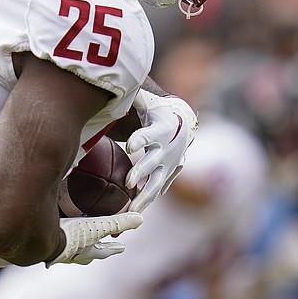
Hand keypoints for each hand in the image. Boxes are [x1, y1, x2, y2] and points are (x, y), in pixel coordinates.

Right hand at [49, 212, 143, 264]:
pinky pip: (52, 239)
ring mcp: (57, 251)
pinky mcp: (44, 243)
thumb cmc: (71, 236)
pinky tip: (48, 227)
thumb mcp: (98, 227)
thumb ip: (118, 222)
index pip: (105, 251)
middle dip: (93, 250)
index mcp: (87, 251)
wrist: (41, 240)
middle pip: (87, 254)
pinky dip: (53, 235)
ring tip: (72, 238)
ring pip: (69, 249)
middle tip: (97, 248)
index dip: (113, 248)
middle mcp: (73, 254)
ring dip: (73, 245)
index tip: (123, 247)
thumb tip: (141, 218)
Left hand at [125, 90, 197, 212]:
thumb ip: (133, 96)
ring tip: (132, 209)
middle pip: (153, 161)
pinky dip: (146, 200)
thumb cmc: (156, 109)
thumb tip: (115, 84)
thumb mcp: (148, 100)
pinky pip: (157, 189)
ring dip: (145, 195)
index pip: (150, 133)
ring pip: (157, 182)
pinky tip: (133, 214)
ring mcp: (169, 163)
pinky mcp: (168, 173)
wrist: (182, 122)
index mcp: (161, 128)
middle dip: (142, 171)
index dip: (141, 139)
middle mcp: (166, 147)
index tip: (131, 145)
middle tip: (129, 182)